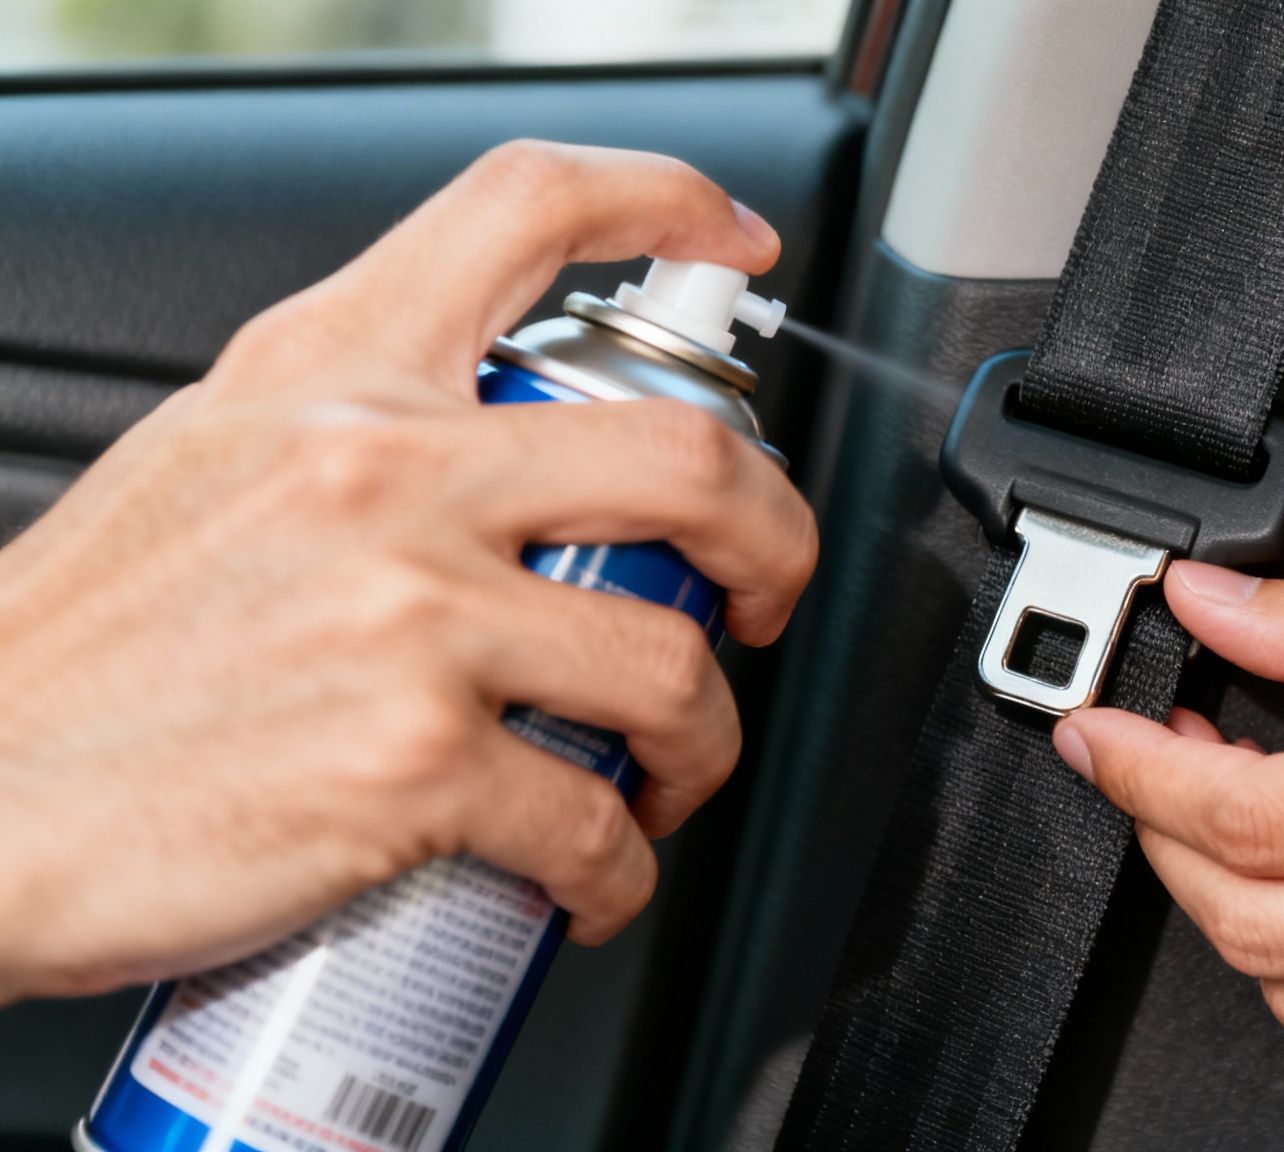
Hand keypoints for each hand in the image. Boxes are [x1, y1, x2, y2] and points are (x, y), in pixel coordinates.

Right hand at [0, 141, 815, 1002]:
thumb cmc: (78, 655)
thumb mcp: (211, 462)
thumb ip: (356, 431)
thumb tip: (498, 453)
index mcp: (330, 373)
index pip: (528, 208)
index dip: (667, 200)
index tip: (734, 240)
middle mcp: (381, 471)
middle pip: (689, 456)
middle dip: (778, 541)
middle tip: (762, 592)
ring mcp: (406, 616)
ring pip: (671, 666)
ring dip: (704, 742)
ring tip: (662, 774)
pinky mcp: (410, 765)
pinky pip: (593, 823)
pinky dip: (622, 871)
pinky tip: (590, 877)